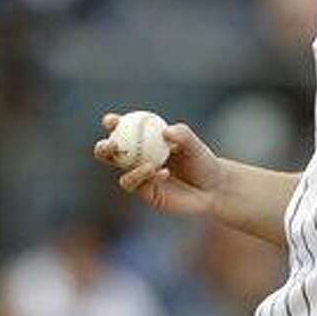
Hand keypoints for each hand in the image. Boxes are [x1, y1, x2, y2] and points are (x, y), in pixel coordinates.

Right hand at [93, 114, 222, 215]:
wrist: (212, 187)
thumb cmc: (201, 160)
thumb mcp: (195, 145)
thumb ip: (182, 135)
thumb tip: (165, 132)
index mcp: (144, 140)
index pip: (123, 130)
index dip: (112, 124)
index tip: (112, 121)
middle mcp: (137, 160)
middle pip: (111, 155)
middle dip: (103, 148)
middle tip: (111, 145)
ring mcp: (140, 179)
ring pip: (123, 175)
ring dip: (131, 169)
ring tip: (149, 165)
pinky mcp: (146, 194)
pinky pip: (139, 187)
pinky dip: (148, 178)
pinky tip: (164, 173)